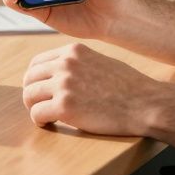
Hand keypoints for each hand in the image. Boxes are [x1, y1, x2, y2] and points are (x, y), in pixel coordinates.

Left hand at [22, 42, 164, 135]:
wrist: (144, 104)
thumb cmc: (128, 87)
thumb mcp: (99, 61)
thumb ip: (77, 63)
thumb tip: (58, 74)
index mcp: (73, 51)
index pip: (37, 62)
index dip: (35, 78)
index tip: (40, 90)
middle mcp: (65, 64)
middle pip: (29, 78)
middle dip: (32, 94)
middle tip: (40, 105)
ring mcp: (64, 84)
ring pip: (29, 96)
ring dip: (35, 108)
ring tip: (45, 116)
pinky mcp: (64, 106)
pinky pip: (37, 114)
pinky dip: (40, 121)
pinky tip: (50, 124)